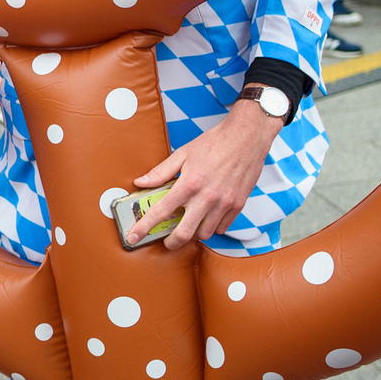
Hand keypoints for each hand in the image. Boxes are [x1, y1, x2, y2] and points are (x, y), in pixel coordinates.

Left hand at [126, 99, 281, 248]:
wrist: (247, 137)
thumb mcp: (182, 154)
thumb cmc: (215, 143)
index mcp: (189, 184)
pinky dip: (212, 227)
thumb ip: (160, 172)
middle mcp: (206, 197)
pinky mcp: (238, 205)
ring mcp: (224, 203)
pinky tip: (207, 217)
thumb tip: (141, 182)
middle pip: (184, 234)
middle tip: (167, 241)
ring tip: (189, 224)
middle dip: (171, 243)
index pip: (160, 212)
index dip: (144, 228)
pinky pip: (222, 228)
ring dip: (193, 233)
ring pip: (204, 234)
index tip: (133, 237)